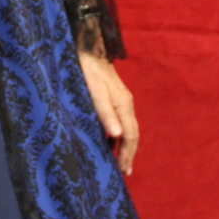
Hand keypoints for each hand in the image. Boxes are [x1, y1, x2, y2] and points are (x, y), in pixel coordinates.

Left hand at [78, 52, 138, 175]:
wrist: (86, 47)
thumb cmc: (87, 69)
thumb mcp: (93, 91)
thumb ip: (104, 112)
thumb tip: (118, 135)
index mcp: (123, 104)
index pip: (130, 136)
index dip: (127, 154)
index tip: (123, 170)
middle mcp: (125, 103)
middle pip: (131, 133)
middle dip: (128, 153)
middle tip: (124, 171)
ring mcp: (120, 99)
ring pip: (126, 127)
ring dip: (123, 145)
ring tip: (118, 160)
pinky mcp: (112, 96)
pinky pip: (119, 120)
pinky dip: (117, 134)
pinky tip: (109, 140)